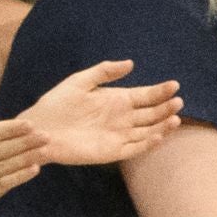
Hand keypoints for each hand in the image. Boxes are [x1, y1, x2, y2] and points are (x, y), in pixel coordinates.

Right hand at [0, 93, 49, 199]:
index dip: (10, 129)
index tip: (30, 124)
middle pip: (0, 151)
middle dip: (25, 143)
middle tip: (46, 136)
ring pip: (3, 167)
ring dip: (26, 159)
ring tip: (46, 150)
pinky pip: (1, 184)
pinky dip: (19, 177)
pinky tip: (34, 168)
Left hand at [20, 60, 184, 164]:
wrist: (39, 129)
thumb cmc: (56, 104)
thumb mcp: (79, 81)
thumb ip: (104, 72)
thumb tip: (130, 64)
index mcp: (117, 100)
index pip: (146, 95)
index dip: (161, 91)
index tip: (174, 85)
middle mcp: (122, 118)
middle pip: (152, 114)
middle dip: (166, 108)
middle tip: (178, 102)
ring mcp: (118, 135)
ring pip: (148, 131)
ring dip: (162, 126)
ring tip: (175, 119)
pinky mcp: (111, 152)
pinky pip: (134, 148)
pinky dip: (148, 143)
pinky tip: (158, 135)